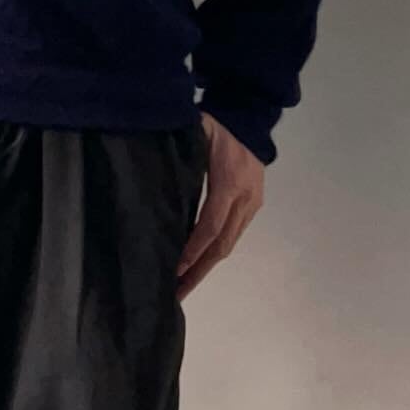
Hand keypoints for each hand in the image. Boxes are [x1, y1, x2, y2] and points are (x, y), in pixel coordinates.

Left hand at [176, 113, 263, 300]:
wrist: (251, 115)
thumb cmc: (218, 123)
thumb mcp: (196, 136)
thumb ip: (180, 159)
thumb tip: (154, 184)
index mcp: (229, 184)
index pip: (209, 227)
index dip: (192, 251)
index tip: (175, 270)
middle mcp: (245, 198)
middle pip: (221, 245)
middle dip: (198, 272)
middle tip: (177, 295)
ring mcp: (252, 203)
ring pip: (229, 244)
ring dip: (206, 267)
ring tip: (185, 286)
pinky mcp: (254, 203)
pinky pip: (234, 234)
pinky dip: (215, 252)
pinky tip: (198, 264)